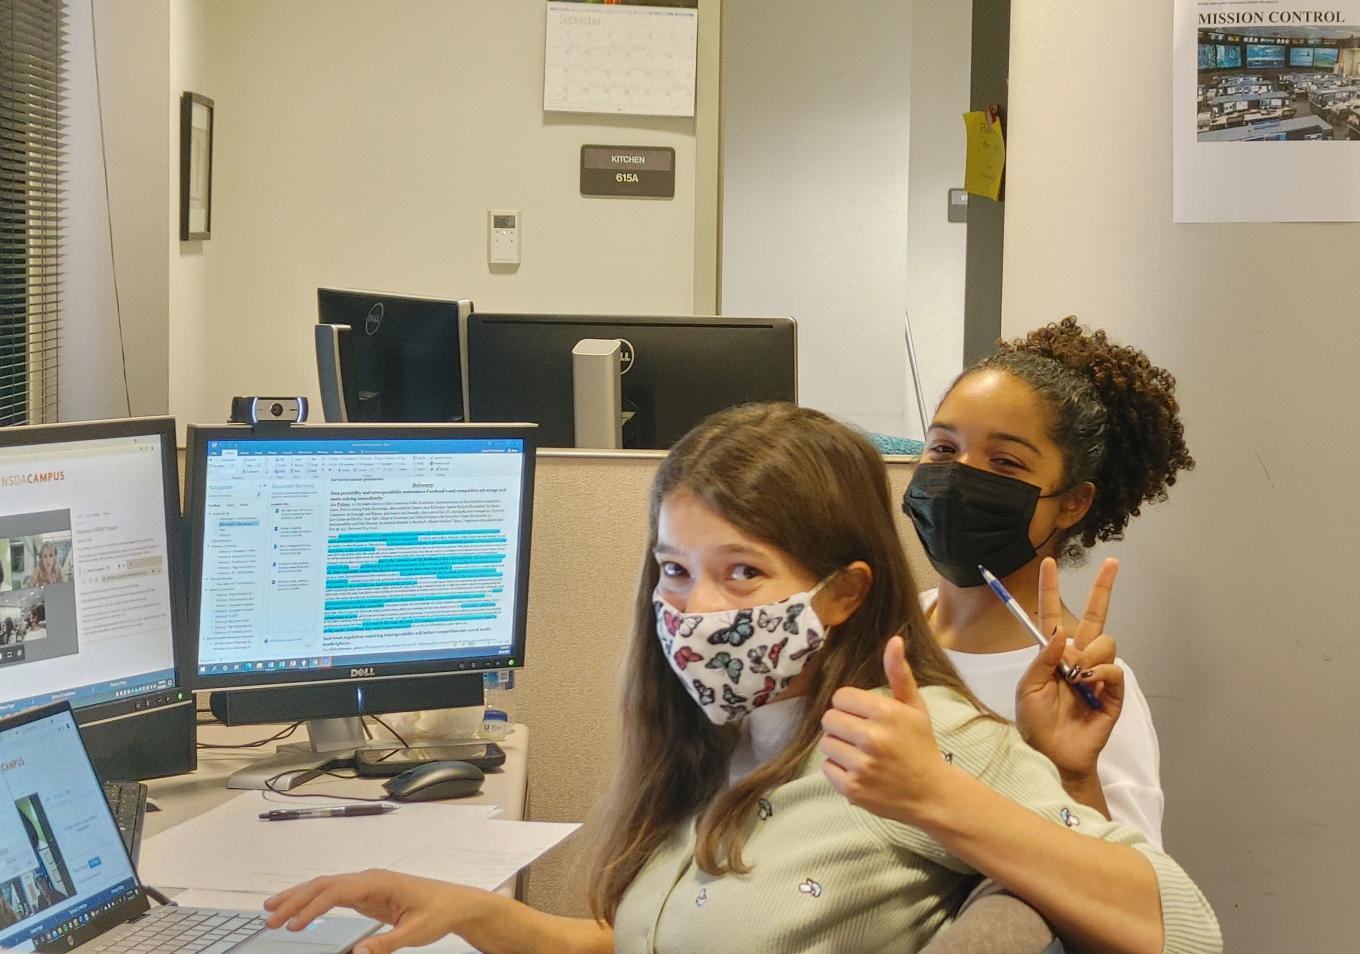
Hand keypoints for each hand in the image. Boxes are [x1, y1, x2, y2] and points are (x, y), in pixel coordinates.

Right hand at [264, 869, 478, 953]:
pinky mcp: (367, 895)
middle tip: (270, 919)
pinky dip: (313, 902)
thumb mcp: (416, 932)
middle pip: (324, 885)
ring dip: (298, 897)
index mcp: (379, 882)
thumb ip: (387, 943)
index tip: (293, 925)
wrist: (455, 903)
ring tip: (272, 910)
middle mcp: (369, 879)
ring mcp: (366, 885)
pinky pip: (333, 895)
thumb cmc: (439, 912)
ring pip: (325, 887)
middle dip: (294, 900)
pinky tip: (299, 911)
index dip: (311, 907)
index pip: (336, 891)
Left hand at [819, 635, 952, 825]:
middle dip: (842, 725)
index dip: (851, 706)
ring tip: (861, 753)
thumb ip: (899, 673)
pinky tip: (859, 771)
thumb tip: (894, 639)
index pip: (841, 697)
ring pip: (826, 744)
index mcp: (887, 713)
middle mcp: (872, 738)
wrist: (932, 794)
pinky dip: (839, 770)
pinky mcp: (852, 789)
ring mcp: (861, 766)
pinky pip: (827, 768)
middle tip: (861, 735)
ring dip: (839, 747)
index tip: (865, 716)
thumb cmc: (920, 745)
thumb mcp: (914, 707)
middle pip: (829, 719)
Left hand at [1015, 557, 1124, 781]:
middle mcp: (1077, 658)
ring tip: (1076, 680)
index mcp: (1052, 655)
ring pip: (1104, 642)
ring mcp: (1098, 672)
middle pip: (1094, 616)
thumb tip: (1062, 632)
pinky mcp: (1113, 690)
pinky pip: (1113, 667)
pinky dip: (1099, 673)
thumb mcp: (1028, 689)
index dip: (1050, 589)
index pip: (1051, 615)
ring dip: (1089, 656)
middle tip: (1113, 563)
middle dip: (1104, 588)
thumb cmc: (1036, 723)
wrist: (1054, 754)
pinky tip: (1089, 687)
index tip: (1049, 563)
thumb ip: (1043, 659)